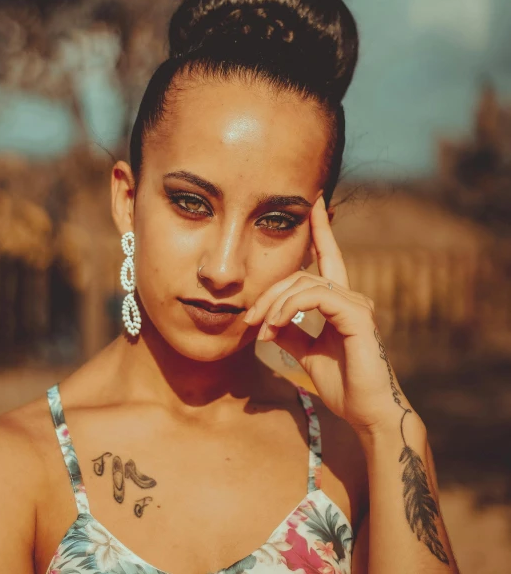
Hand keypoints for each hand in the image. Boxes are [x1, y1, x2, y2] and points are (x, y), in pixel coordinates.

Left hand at [243, 195, 412, 431]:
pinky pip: (315, 297)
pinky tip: (274, 326)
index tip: (315, 203)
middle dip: (269, 292)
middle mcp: (350, 296)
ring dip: (274, 304)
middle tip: (248, 319)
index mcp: (340, 301)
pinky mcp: (357, 314)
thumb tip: (267, 320)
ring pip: (304, 283)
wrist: (367, 412)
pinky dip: (288, 308)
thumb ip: (289, 331)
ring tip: (259, 329)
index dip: (321, 229)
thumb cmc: (342, 384)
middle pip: (301, 274)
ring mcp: (356, 303)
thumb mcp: (305, 352)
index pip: (328, 257)